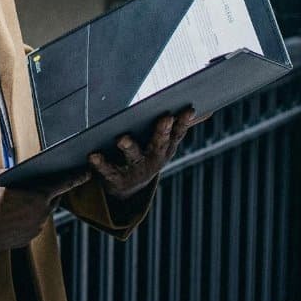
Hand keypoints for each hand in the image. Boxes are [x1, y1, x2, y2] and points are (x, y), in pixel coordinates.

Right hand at [0, 169, 91, 251]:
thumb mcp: (0, 177)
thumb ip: (15, 174)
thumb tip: (17, 174)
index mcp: (40, 195)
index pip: (65, 184)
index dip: (77, 178)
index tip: (86, 173)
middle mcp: (42, 214)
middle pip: (53, 200)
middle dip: (51, 192)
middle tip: (44, 186)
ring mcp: (35, 228)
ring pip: (42, 214)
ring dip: (36, 207)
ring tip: (22, 201)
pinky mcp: (26, 239)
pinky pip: (32, 226)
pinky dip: (28, 220)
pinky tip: (15, 215)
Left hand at [88, 108, 204, 200]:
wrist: (128, 190)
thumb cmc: (146, 154)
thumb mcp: (165, 144)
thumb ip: (181, 125)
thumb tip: (207, 110)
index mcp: (165, 148)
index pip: (178, 134)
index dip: (184, 122)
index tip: (188, 109)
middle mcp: (152, 159)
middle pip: (158, 144)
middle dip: (162, 132)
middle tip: (165, 119)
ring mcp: (134, 169)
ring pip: (132, 156)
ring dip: (129, 146)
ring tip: (123, 138)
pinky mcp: (115, 177)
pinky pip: (107, 170)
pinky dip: (100, 163)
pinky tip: (93, 155)